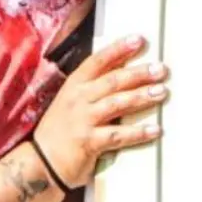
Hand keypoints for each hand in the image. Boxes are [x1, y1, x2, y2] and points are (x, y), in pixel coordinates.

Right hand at [33, 35, 168, 186]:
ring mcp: (83, 120)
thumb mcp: (72, 102)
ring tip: (162, 92)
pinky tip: (155, 129)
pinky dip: (138, 132)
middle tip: (161, 69)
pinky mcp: (89, 142)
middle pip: (112, 80)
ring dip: (141, 97)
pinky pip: (118, 135)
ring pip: (117, 104)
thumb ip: (94, 89)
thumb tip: (127, 75)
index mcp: (74, 85)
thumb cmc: (61, 130)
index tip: (139, 39)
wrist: (40, 162)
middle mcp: (78, 99)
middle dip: (138, 73)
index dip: (118, 49)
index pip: (98, 61)